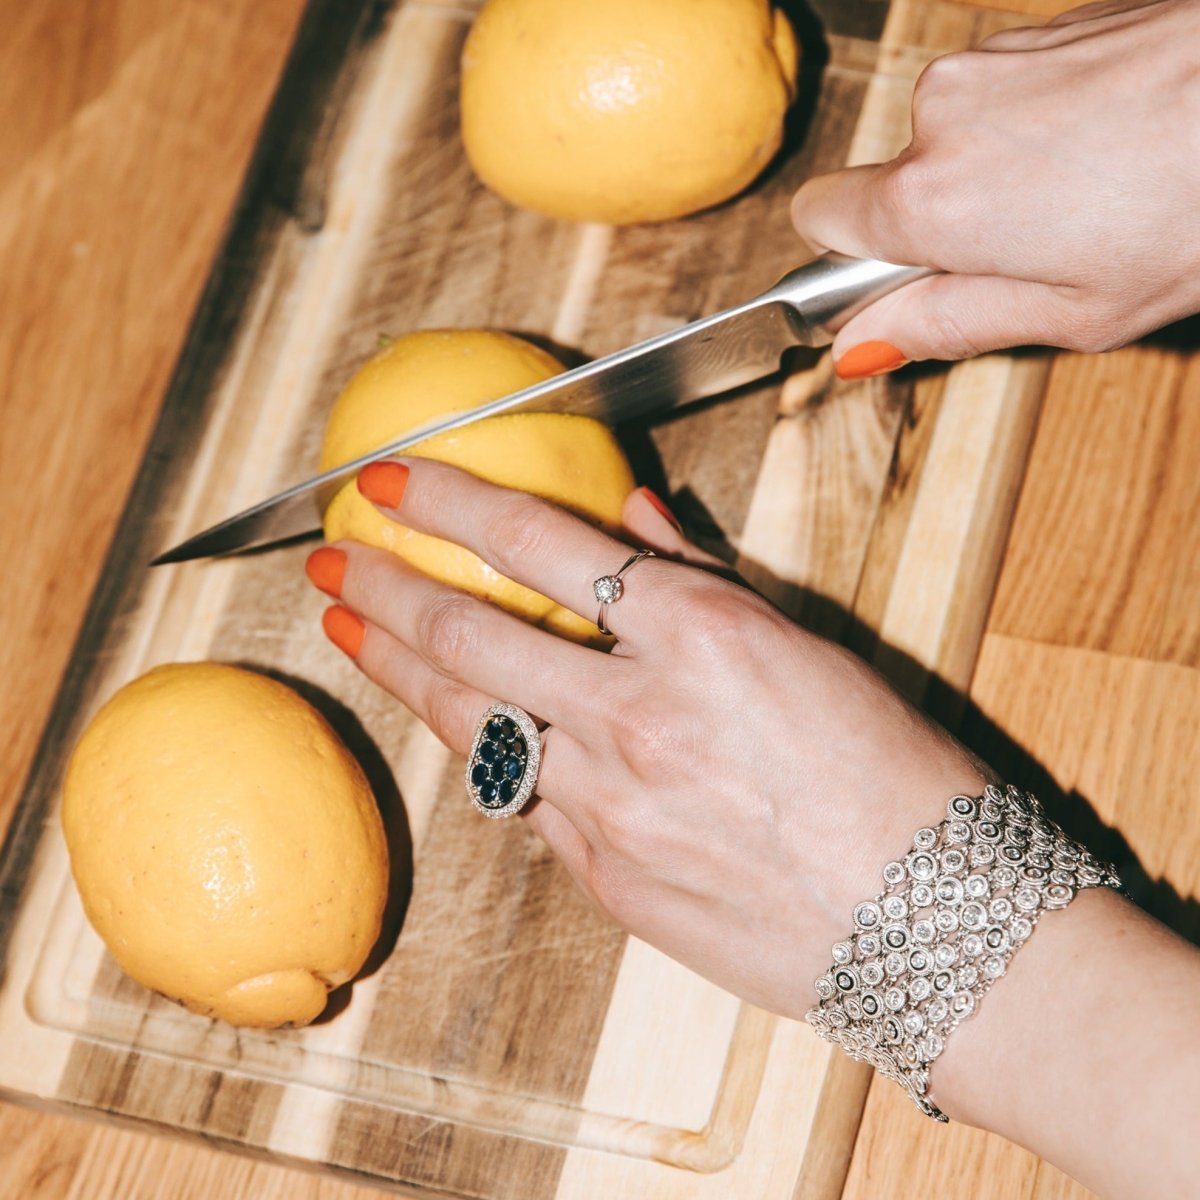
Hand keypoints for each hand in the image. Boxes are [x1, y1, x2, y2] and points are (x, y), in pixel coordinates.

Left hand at [305, 458, 985, 1016]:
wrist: (935, 927)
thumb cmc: (894, 778)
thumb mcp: (809, 648)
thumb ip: (704, 577)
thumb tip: (631, 518)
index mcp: (699, 637)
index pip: (542, 545)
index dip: (452, 501)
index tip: (393, 478)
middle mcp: (638, 715)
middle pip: (472, 637)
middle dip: (386, 588)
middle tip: (332, 559)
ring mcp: (610, 806)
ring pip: (471, 725)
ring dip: (402, 672)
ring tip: (353, 632)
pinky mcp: (603, 879)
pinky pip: (524, 804)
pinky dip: (487, 757)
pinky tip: (460, 730)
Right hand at [790, 0, 1199, 374]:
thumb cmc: (1197, 212)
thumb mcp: (1067, 313)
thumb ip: (942, 325)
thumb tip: (857, 347)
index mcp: (931, 198)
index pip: (819, 220)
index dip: (852, 260)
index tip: (906, 285)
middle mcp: (943, 113)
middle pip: (892, 184)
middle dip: (942, 225)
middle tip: (1035, 256)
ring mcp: (994, 58)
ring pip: (955, 140)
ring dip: (998, 177)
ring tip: (1092, 199)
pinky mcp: (1042, 26)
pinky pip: (1006, 97)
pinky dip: (1039, 130)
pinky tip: (1112, 150)